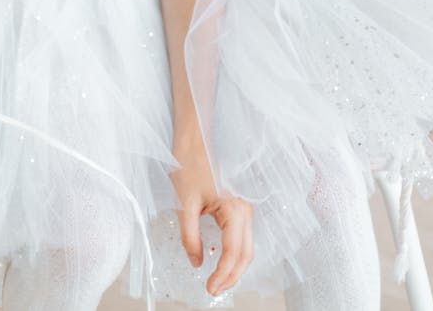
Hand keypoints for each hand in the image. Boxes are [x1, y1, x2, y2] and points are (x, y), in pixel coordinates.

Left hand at [172, 128, 253, 298]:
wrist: (195, 142)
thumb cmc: (190, 166)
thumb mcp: (185, 204)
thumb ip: (190, 237)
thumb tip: (196, 261)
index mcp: (234, 209)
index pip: (232, 253)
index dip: (222, 274)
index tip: (209, 287)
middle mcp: (245, 209)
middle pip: (246, 254)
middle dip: (232, 277)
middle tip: (214, 290)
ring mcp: (245, 207)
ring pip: (247, 247)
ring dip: (235, 266)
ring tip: (218, 280)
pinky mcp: (239, 205)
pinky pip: (243, 236)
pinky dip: (235, 253)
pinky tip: (221, 259)